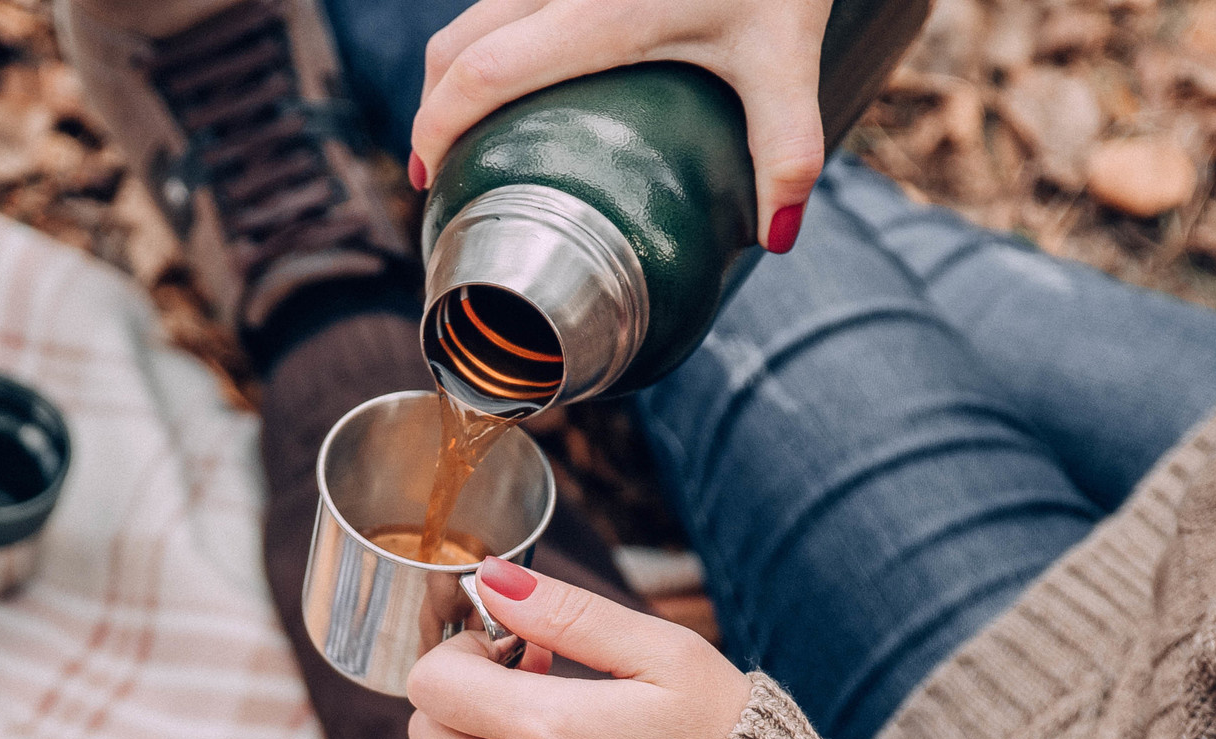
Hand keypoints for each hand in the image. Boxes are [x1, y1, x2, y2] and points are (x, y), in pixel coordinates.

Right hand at [408, 0, 836, 249]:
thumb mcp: (788, 56)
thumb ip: (785, 150)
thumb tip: (776, 238)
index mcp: (599, 13)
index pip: (482, 73)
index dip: (437, 127)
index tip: (427, 175)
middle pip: (456, 44)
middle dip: (431, 108)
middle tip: (439, 170)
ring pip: (475, 13)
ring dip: (457, 71)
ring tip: (469, 130)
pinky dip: (489, 39)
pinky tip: (514, 75)